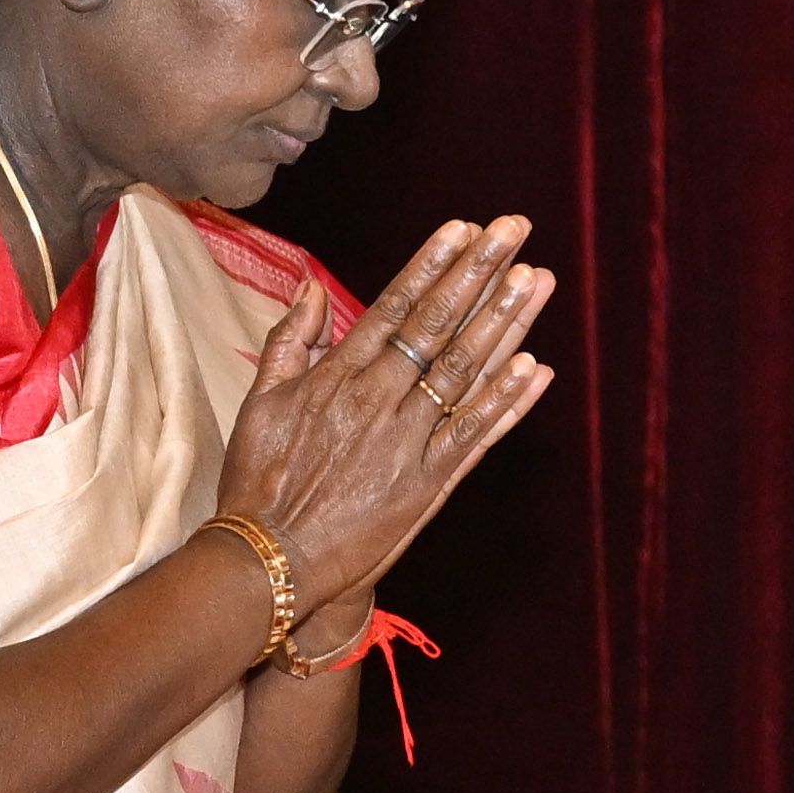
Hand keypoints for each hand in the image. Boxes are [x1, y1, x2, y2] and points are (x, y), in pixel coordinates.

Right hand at [213, 216, 552, 621]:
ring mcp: (405, 443)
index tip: (464, 229)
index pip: (394, 307)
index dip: (433, 266)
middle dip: (479, 274)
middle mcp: (376, 401)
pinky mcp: (424, 486)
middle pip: (437, 327)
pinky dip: (505, 401)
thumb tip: (312, 287)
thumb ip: (289, 342)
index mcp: (337, 377)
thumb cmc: (257, 484)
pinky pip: (473, 435)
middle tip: (515, 230)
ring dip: (504, 323)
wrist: (267, 563)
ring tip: (536, 279)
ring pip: (462, 372)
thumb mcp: (259, 403)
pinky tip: (535, 366)